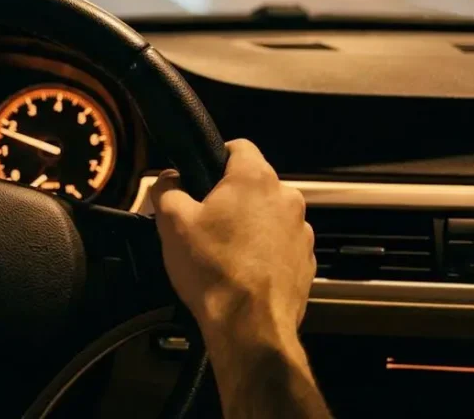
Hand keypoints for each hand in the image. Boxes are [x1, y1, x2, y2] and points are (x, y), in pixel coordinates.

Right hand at [149, 140, 314, 343]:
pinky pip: (281, 245)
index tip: (201, 177)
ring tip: (223, 251)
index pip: (239, 146)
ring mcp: (301, 231)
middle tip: (204, 221)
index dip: (216, 157)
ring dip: (250, 225)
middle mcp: (286, 199)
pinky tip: (242, 271)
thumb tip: (168, 179)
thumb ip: (167, 189)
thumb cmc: (213, 271)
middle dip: (230, 198)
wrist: (249, 326)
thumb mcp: (172, 223)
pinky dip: (264, 252)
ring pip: (269, 215)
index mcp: (255, 179)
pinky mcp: (306, 260)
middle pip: (254, 184)